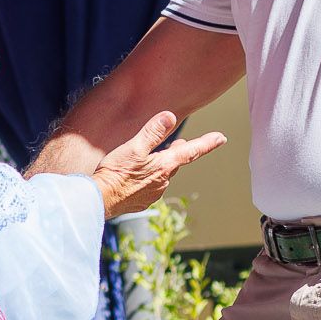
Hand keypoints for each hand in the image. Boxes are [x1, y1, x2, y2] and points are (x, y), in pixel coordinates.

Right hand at [90, 110, 225, 217]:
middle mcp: (162, 182)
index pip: (191, 151)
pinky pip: (149, 187)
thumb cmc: (115, 173)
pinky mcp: (141, 202)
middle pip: (174, 163)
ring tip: (148, 159)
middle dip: (177, 153)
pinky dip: (146, 179)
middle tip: (178, 144)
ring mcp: (153, 194)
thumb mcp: (134, 147)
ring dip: (158, 167)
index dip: (208, 143)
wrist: (99, 200)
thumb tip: (170, 117)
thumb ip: (153, 132)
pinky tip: (134, 177)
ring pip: (161, 176)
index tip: (221, 138)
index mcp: (164, 166)